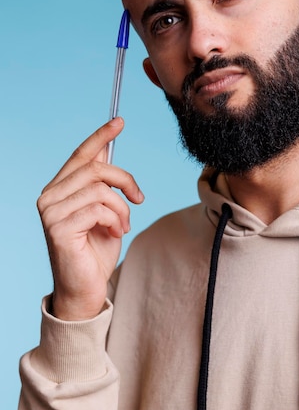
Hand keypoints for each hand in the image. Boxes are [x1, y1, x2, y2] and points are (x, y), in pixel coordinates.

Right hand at [37, 118, 142, 319]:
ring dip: (122, 207)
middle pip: (95, 168)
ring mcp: (50, 212)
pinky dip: (116, 219)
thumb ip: (102, 184)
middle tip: (138, 198)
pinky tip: (116, 232)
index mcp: (59, 189)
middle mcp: (49, 196)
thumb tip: (108, 150)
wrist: (86, 288)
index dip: (100, 137)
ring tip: (123, 224)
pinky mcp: (58, 228)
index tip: (119, 121)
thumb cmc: (96, 249)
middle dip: (125, 180)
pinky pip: (98, 208)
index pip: (80, 155)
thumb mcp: (105, 210)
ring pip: (100, 189)